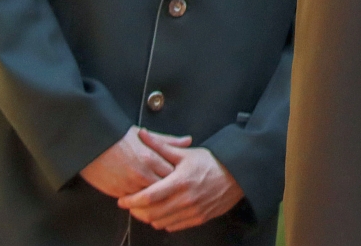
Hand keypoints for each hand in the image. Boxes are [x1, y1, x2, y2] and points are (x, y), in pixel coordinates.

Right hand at [79, 127, 187, 198]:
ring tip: (157, 192)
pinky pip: (134, 201)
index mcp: (150, 157)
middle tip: (171, 186)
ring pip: (149, 198)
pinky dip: (139, 199)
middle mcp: (141, 173)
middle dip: (167, 187)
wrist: (91, 144)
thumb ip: (168, 141)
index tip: (179, 174)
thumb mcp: (144, 135)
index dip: (177, 175)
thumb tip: (188, 140)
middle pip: (163, 188)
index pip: (173, 173)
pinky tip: (142, 195)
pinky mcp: (117, 192)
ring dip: (154, 196)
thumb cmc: (118, 137)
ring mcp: (129, 184)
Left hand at [119, 130, 243, 232]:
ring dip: (148, 217)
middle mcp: (185, 199)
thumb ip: (161, 146)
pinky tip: (161, 212)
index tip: (122, 199)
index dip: (131, 201)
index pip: (148, 197)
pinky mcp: (198, 219)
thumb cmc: (211, 162)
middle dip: (136, 211)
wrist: (237, 174)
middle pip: (151, 213)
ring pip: (160, 222)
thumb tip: (142, 134)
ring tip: (144, 208)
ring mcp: (192, 211)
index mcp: (180, 182)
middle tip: (130, 204)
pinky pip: (173, 226)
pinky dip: (163, 222)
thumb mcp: (186, 153)